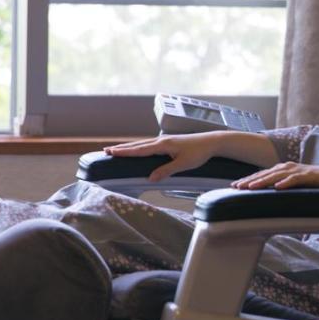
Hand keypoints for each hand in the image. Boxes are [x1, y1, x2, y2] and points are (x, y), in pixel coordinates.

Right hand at [103, 133, 223, 182]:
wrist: (212, 142)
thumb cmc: (199, 153)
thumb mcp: (183, 164)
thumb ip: (166, 171)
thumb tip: (150, 179)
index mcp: (163, 145)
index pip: (140, 150)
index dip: (125, 152)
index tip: (111, 152)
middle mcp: (161, 141)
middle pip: (137, 145)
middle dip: (122, 148)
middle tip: (106, 150)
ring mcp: (165, 141)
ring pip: (142, 144)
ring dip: (129, 147)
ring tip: (117, 149)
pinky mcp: (169, 143)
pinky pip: (149, 145)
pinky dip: (139, 147)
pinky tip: (137, 150)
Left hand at [231, 162, 318, 190]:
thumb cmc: (318, 183)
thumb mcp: (296, 187)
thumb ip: (283, 189)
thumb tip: (269, 198)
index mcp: (285, 169)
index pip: (263, 174)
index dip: (249, 180)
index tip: (235, 186)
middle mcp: (290, 167)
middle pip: (266, 173)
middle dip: (251, 180)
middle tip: (236, 187)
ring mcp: (300, 170)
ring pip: (278, 175)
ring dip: (264, 181)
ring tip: (251, 187)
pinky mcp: (311, 175)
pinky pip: (297, 179)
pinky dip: (287, 182)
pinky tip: (278, 187)